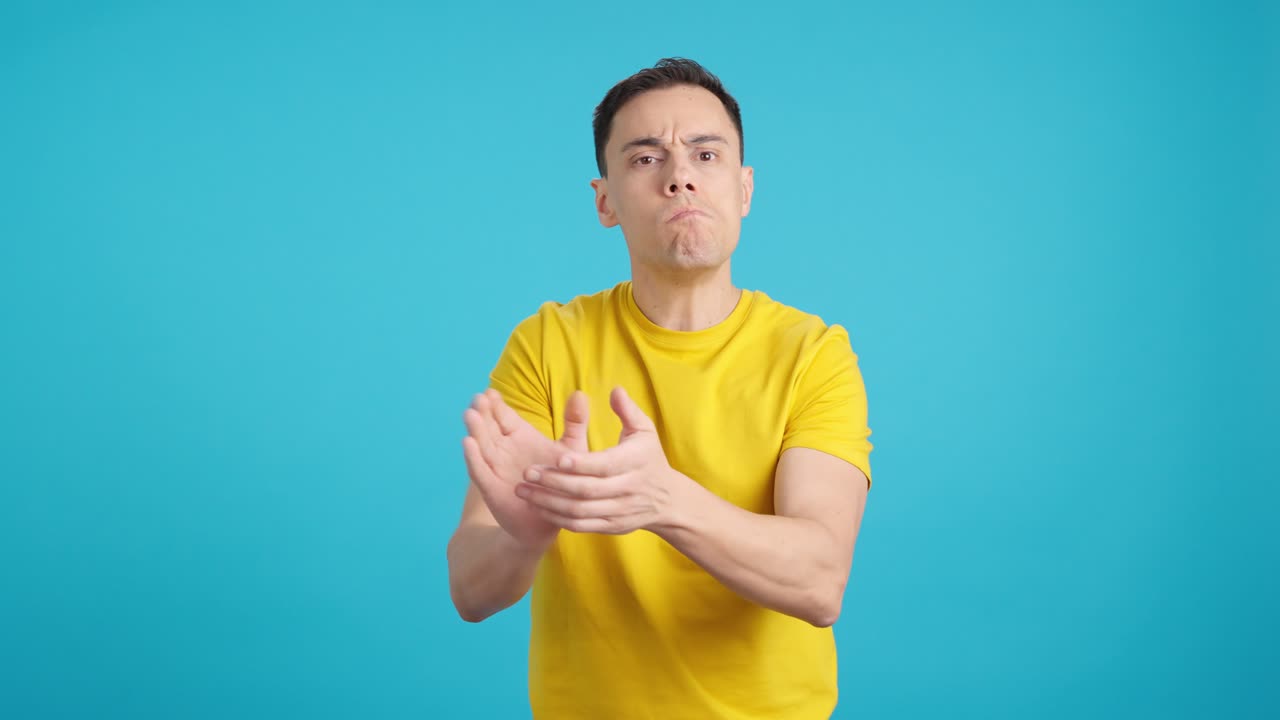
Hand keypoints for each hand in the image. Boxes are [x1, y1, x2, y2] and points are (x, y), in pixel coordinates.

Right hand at [462, 388, 589, 549]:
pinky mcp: (492, 488)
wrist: (546, 523)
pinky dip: (473, 458)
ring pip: (482, 445)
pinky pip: (480, 471)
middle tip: (478, 398)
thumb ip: (575, 424)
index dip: (496, 404)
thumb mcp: (572, 450)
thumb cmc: (560, 483)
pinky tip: (467, 443)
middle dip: (483, 412)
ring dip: (475, 430)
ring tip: (470, 414)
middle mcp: (504, 450)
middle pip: (489, 426)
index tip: (491, 391)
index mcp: (520, 437)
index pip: (504, 416)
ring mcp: (495, 468)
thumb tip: (580, 393)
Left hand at [515, 386, 684, 534]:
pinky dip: (558, 518)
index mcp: (635, 462)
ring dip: (549, 502)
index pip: (605, 465)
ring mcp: (619, 511)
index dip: (581, 464)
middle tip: (527, 472)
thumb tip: (615, 390)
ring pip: (580, 510)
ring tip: (523, 491)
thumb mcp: (645, 430)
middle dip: (554, 482)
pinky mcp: (611, 526)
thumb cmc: (648, 457)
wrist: (666, 499)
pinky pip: (581, 525)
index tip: (557, 458)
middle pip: (587, 490)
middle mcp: (628, 489)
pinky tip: (538, 507)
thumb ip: (628, 410)